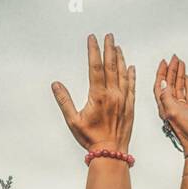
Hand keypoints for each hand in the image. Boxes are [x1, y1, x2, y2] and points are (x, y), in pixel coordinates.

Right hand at [52, 33, 134, 151]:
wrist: (111, 153)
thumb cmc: (91, 139)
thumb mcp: (73, 121)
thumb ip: (64, 101)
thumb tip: (56, 85)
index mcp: (98, 96)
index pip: (96, 67)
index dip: (94, 50)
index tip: (92, 38)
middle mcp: (113, 95)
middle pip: (111, 66)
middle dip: (109, 49)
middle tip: (109, 36)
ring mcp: (123, 100)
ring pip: (122, 74)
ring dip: (120, 59)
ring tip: (117, 46)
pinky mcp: (130, 107)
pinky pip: (132, 87)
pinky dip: (131, 76)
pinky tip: (130, 67)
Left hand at [154, 56, 187, 152]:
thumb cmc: (186, 132)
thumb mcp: (173, 112)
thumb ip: (167, 97)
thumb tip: (163, 82)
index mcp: (164, 107)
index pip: (160, 86)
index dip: (161, 73)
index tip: (164, 62)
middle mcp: (171, 107)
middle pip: (169, 84)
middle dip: (171, 70)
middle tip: (174, 58)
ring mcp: (181, 108)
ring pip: (179, 87)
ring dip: (179, 74)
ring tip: (181, 63)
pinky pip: (187, 94)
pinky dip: (187, 84)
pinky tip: (187, 78)